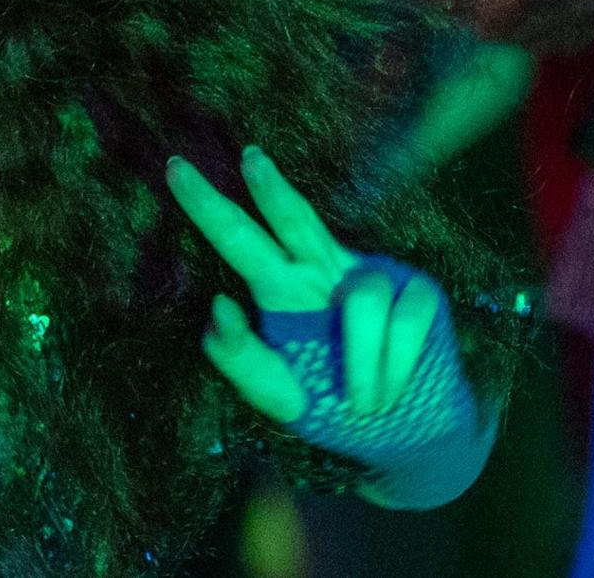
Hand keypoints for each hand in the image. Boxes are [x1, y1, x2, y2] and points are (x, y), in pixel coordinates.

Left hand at [167, 148, 445, 421]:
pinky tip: (389, 390)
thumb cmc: (329, 405)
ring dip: (362, 364)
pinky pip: (404, 323)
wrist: (400, 434)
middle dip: (272, 190)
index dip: (210, 206)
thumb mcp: (275, 391)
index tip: (173, 168)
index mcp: (281, 287)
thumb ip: (240, 358)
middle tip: (248, 159)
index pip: (241, 238)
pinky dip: (394, 367)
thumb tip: (219, 305)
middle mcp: (323, 268)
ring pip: (365, 301)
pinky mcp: (420, 292)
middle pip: (294, 219)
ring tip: (362, 403)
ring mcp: (376, 274)